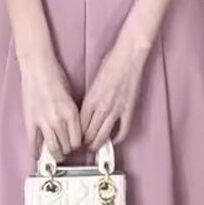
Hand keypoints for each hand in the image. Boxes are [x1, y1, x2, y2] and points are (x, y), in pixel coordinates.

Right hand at [17, 50, 81, 160]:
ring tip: (55, 155)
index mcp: (71, 113)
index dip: (77, 146)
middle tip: (65, 151)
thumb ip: (72, 115)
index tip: (75, 146)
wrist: (38, 68)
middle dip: (67, 151)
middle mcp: (59, 120)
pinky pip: (33, 143)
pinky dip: (35, 152)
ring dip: (55, 154)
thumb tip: (73, 129)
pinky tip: (37, 154)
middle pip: (66, 147)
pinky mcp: (30, 121)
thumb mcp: (70, 97)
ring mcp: (44, 122)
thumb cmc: (55, 77)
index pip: (78, 141)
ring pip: (53, 148)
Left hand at [79, 33, 150, 152]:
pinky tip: (114, 140)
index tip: (75, 139)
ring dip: (98, 144)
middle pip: (89, 133)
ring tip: (95, 148)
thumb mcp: (93, 82)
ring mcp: (116, 109)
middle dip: (85, 142)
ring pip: (103, 135)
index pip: (79, 124)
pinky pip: (123, 130)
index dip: (76, 135)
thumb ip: (90, 98)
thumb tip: (87, 110)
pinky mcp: (129, 109)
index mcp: (90, 99)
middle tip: (83, 146)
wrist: (128, 56)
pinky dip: (118, 138)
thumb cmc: (111, 63)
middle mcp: (101, 107)